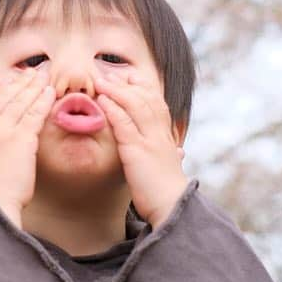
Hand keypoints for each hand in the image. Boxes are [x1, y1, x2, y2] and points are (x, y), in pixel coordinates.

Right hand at [0, 67, 54, 226]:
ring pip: (21, 102)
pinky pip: (35, 114)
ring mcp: (2, 131)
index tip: (10, 82)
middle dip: (19, 82)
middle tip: (32, 73)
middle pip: (4, 97)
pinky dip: (44, 101)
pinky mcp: (21, 139)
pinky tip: (51, 93)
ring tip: (44, 77)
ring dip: (34, 87)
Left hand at [94, 71, 188, 227]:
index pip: (157, 102)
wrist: (171, 206)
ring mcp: (150, 140)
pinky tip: (102, 101)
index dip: (143, 87)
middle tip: (109, 75)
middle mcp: (161, 133)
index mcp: (167, 135)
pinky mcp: (138, 151)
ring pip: (135, 106)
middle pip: (146, 98)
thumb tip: (180, 152)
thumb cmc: (167, 191)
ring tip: (101, 82)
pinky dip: (113, 110)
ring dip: (116, 92)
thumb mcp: (169, 167)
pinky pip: (124, 124)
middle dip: (126, 84)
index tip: (130, 77)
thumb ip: (170, 154)